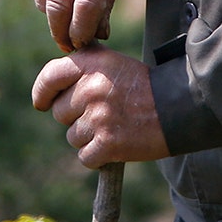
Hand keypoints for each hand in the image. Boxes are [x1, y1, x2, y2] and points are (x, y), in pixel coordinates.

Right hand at [19, 0, 126, 51]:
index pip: (86, 6)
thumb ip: (105, 5)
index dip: (82, 31)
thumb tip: (95, 37)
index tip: (82, 43)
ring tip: (67, 6)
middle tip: (68, 44)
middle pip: (58, 8)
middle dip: (62, 33)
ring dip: (54, 14)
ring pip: (43, 2)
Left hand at [32, 47, 168, 167]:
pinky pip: (85, 157)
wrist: (179, 108)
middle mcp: (91, 88)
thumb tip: (50, 84)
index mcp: (91, 64)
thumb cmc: (144, 86)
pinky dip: (98, 157)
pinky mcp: (108, 144)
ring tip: (116, 126)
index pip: (50, 77)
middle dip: (76, 117)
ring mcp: (99, 117)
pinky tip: (117, 145)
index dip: (42, 92)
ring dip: (89, 138)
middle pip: (59, 112)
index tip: (41, 103)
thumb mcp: (113, 64)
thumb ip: (83, 68)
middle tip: (104, 113)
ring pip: (72, 137)